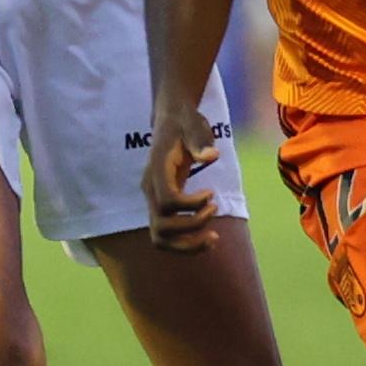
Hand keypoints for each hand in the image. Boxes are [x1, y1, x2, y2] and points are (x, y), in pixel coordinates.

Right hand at [142, 99, 227, 251]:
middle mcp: (151, 189)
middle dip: (191, 228)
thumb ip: (200, 140)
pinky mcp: (160, 207)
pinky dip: (186, 244)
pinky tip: (210, 237)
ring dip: (187, 245)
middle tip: (214, 209)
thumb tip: (211, 156)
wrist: (170, 120)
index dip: (191, 205)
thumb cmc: (185, 122)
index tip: (211, 193)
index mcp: (158, 170)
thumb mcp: (194, 124)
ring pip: (160, 239)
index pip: (168, 202)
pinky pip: (167, 236)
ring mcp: (153, 200)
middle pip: (161, 227)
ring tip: (214, 237)